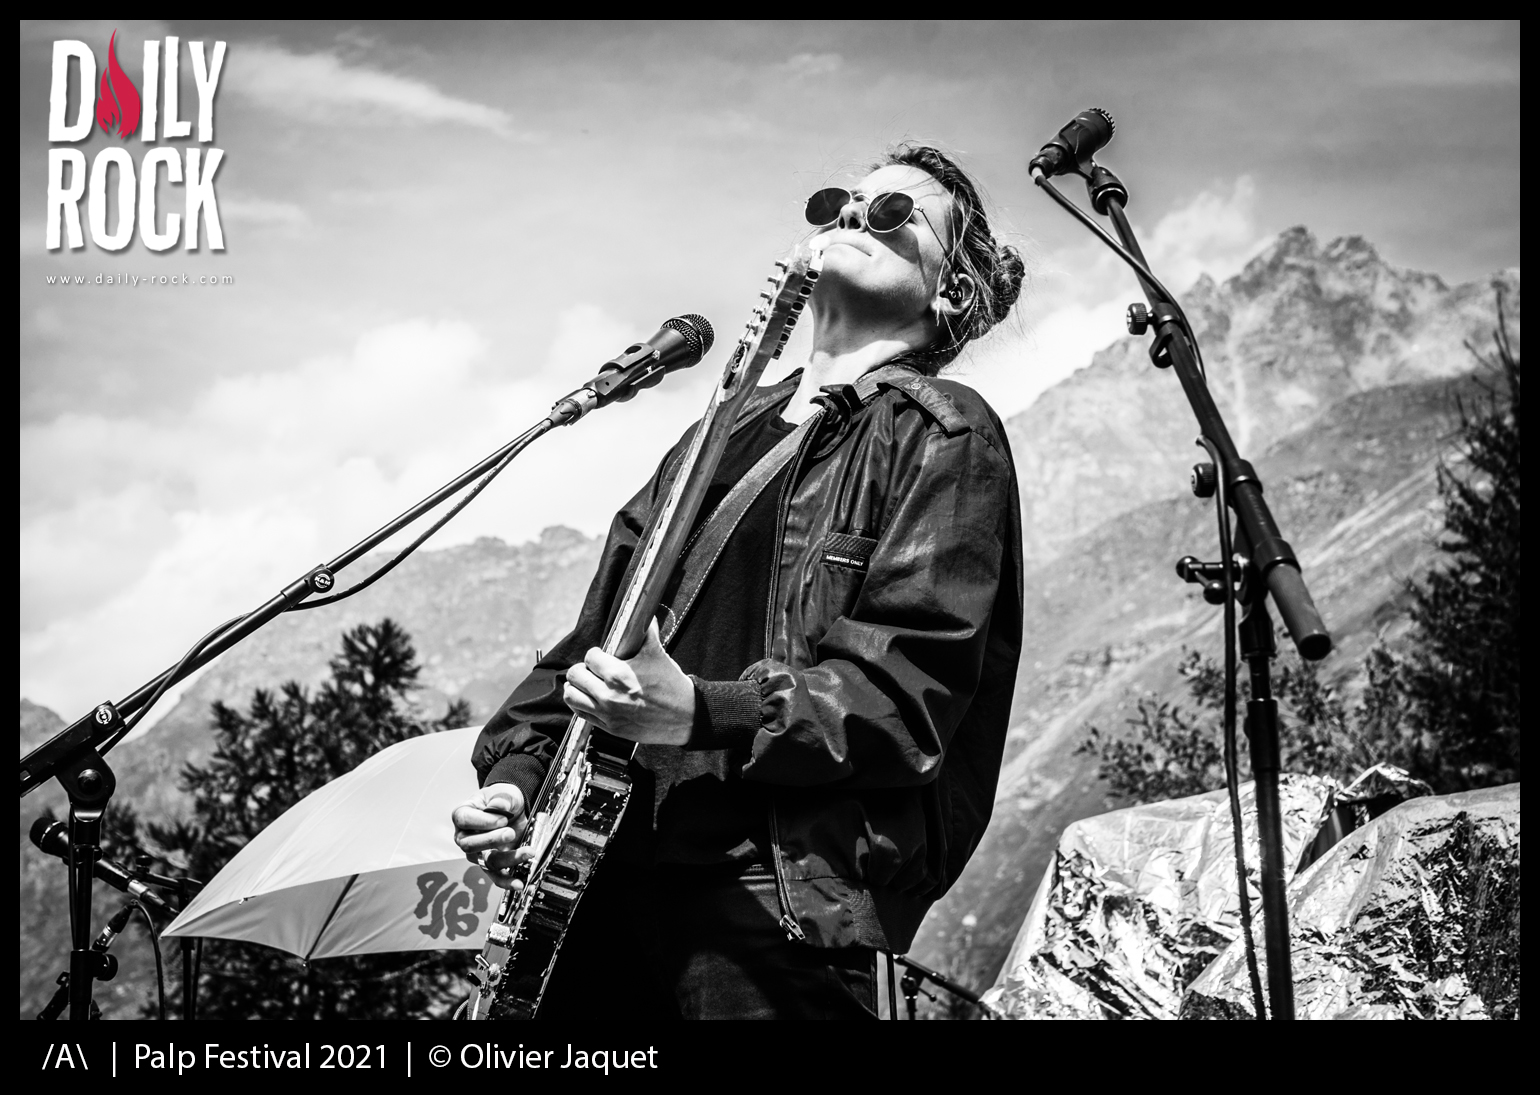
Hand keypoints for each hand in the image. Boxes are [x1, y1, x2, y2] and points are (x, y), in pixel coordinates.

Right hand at [452, 782, 531, 889]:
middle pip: (470, 844)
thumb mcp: (503, 793)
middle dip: (491, 840)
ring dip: (508, 859)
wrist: (512, 809)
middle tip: (510, 833)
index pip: (464, 820)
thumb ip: (501, 799)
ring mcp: (477, 853)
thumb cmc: (501, 799)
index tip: (502, 819)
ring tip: (527, 852)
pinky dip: (507, 881)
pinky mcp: (491, 864)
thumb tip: (498, 807)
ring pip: (486, 861)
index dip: (482, 821)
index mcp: (462, 815)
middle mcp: (465, 837)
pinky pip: (495, 876)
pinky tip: (518, 883)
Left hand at [563, 619, 694, 745]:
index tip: (603, 656)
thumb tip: (646, 616)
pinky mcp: (610, 727)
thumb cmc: (672, 684)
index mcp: (619, 674)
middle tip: (592, 669)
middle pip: (575, 675)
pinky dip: (581, 703)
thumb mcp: (658, 654)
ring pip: (571, 696)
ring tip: (587, 683)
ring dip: (576, 687)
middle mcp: (609, 695)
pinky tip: (590, 698)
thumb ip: (647, 632)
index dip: (596, 654)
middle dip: (582, 668)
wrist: (685, 716)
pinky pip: (581, 714)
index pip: (590, 657)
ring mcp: (608, 713)